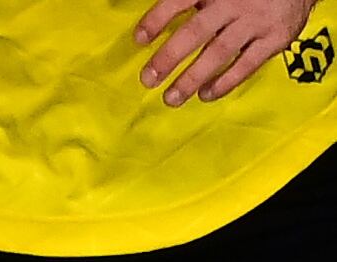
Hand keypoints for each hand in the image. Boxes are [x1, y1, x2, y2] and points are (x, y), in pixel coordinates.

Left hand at [137, 0, 304, 101]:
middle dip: (169, 57)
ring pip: (219, 52)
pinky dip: (225, 82)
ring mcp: (256, 22)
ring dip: (192, 78)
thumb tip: (157, 22)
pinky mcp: (276, 38)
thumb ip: (191, 2)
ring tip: (172, 98)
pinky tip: (206, 94)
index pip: (180, 0)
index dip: (157, 20)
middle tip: (148, 79)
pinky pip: (247, 64)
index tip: (139, 39)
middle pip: (196, 31)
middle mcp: (235, 3)